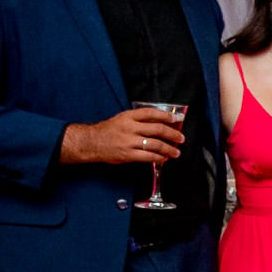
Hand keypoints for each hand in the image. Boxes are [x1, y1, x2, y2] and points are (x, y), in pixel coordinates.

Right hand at [60, 106, 185, 164]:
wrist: (91, 142)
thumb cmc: (108, 131)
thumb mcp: (122, 119)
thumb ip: (138, 120)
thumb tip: (160, 123)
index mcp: (128, 116)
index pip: (151, 113)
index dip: (166, 115)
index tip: (176, 119)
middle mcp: (129, 128)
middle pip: (157, 129)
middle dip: (172, 134)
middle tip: (181, 138)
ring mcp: (129, 142)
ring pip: (155, 144)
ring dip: (169, 149)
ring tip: (176, 152)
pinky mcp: (127, 154)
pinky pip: (148, 156)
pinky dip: (158, 158)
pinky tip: (163, 158)